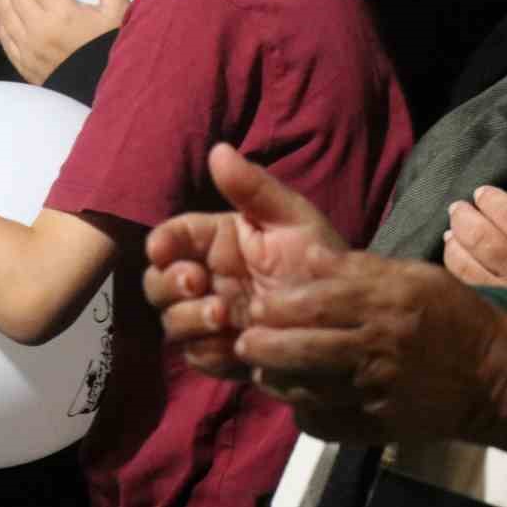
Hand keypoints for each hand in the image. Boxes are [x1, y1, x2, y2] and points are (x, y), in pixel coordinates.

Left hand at [0, 0, 129, 83]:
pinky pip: (4, 34)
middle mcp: (39, 28)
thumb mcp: (119, 12)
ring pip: (6, 10)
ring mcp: (27, 47)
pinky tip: (3, 6)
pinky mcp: (23, 63)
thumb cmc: (114, 48)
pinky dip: (1, 15)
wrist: (106, 91)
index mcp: (63, 13)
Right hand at [145, 143, 351, 378]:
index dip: (162, 243)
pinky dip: (208, 351)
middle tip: (196, 283)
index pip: (173, 238)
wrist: (348, 316)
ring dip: (188, 318)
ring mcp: (212, 319)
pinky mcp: (224, 354)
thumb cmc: (320, 259)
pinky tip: (235, 345)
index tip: (163, 248)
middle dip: (168, 283)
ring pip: (172, 322)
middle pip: (158, 283)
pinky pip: (197, 356)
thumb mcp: (293, 219)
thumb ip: (254, 188)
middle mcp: (207, 280)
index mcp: (218, 242)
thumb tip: (218, 150)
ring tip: (224, 315)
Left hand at [145, 144, 506, 444]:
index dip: (277, 306)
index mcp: (388, 301)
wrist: (493, 373)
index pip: (316, 303)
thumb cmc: (451, 314)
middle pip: (302, 348)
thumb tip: (307, 256)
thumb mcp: (414, 274)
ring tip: (262, 366)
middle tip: (246, 338)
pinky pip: (324, 422)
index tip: (255, 305)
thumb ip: (361, 268)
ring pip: (305, 388)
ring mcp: (378, 391)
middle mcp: (379, 347)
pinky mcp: (378, 425)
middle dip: (263, 343)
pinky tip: (298, 396)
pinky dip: (302, 411)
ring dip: (275, 378)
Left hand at [442, 164, 506, 286]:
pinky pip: (467, 284)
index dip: (493, 201)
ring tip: (453, 227)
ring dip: (456, 240)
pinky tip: (453, 251)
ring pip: (469, 264)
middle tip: (458, 207)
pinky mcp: (497, 307)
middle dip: (466, 218)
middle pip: (485, 240)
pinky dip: (454, 265)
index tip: (481, 192)